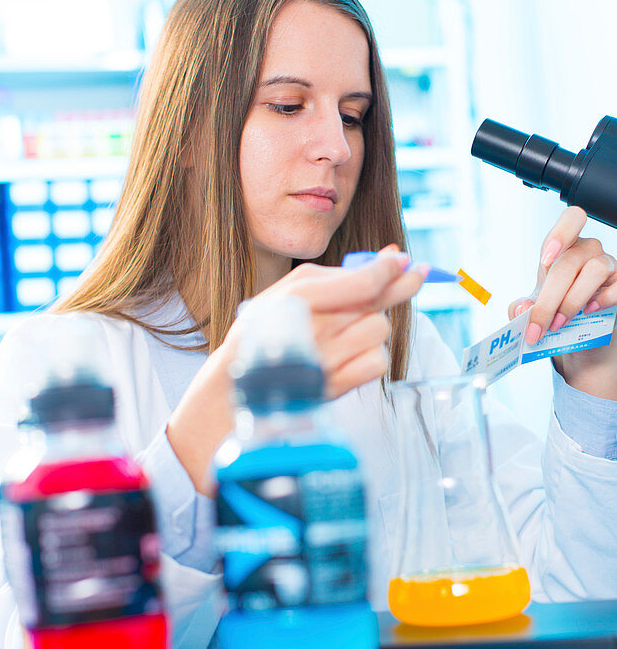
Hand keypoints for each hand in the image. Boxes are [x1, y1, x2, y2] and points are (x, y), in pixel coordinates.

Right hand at [168, 251, 426, 492]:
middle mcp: (314, 327)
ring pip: (380, 331)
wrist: (232, 391)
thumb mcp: (287, 293)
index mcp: (299, 296)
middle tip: (416, 276)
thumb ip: (337, 275)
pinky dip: (372, 358)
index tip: (408, 260)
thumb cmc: (261, 336)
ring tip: (350, 331)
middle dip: (399, 288)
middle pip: (378, 303)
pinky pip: (377, 364)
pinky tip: (352, 356)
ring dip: (373, 329)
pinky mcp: (334, 387)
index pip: (363, 281)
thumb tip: (394, 256)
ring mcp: (326, 359)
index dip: (390, 269)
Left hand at [508, 206, 616, 398]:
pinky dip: (602, 299)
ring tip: (559, 324)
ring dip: (572, 301)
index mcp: (564, 247)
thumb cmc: (556, 312)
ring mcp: (609, 266)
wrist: (581, 337)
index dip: (560, 234)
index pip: (572, 219)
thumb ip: (522, 308)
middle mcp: (588, 251)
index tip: (545, 261)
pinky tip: (589, 312)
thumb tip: (522, 309)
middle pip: (570, 262)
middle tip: (539, 325)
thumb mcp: (535, 309)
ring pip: (595, 270)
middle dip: (550, 298)